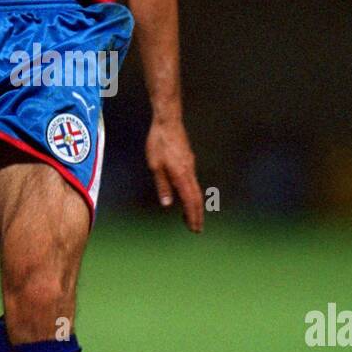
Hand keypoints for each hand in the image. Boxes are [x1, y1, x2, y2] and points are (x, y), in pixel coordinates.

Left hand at [146, 117, 203, 232]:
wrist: (167, 122)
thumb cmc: (158, 143)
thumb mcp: (155, 165)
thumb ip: (162, 185)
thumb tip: (167, 204)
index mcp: (181, 175)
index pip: (190, 201)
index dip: (193, 216)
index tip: (194, 229)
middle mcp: (189, 172)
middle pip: (196, 198)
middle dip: (197, 215)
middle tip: (196, 229)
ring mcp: (190, 165)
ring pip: (196, 190)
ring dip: (194, 205)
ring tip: (191, 217)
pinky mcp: (188, 160)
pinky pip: (193, 181)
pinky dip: (192, 194)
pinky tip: (186, 196)